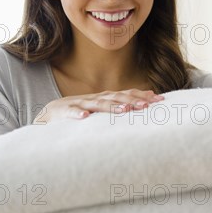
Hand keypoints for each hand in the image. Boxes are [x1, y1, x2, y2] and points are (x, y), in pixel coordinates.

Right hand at [33, 89, 163, 124]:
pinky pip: (72, 113)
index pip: (127, 95)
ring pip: (98, 105)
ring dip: (111, 107)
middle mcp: (96, 99)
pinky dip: (77, 114)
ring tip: (125, 110)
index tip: (160, 101)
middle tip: (147, 106)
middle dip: (132, 101)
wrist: (51, 113)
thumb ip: (124, 103)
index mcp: (106, 98)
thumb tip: (148, 98)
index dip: (143, 96)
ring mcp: (80, 104)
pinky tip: (85, 117)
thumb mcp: (104, 108)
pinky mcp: (65, 112)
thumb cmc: (82, 111)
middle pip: (116, 98)